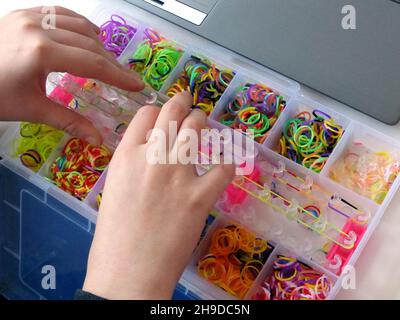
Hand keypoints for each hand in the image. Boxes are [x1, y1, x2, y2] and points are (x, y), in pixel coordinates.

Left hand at [0, 7, 143, 144]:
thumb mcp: (32, 109)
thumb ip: (69, 121)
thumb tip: (98, 141)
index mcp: (41, 52)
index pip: (92, 63)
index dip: (118, 76)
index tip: (138, 85)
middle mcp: (38, 27)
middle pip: (90, 44)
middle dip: (112, 63)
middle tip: (126, 79)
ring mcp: (30, 16)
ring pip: (78, 25)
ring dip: (99, 44)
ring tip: (110, 62)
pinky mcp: (23, 13)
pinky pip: (61, 14)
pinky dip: (80, 26)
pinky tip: (88, 37)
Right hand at [83, 92, 234, 298]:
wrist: (128, 273)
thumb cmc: (113, 239)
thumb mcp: (115, 192)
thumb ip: (132, 168)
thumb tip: (148, 155)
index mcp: (126, 157)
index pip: (146, 115)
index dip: (157, 110)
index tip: (164, 113)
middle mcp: (153, 157)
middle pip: (172, 113)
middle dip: (183, 102)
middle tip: (189, 101)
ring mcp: (178, 175)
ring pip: (197, 130)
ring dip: (203, 123)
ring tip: (206, 123)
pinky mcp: (200, 196)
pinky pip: (223, 168)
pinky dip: (226, 164)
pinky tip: (224, 164)